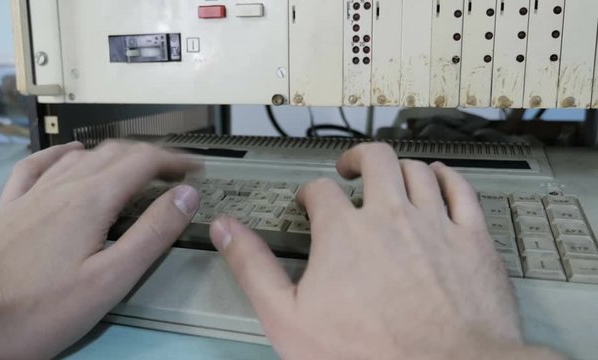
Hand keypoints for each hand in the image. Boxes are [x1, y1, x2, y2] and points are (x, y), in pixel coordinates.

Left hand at [0, 141, 200, 358]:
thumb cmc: (42, 307)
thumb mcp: (111, 279)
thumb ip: (153, 233)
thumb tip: (186, 196)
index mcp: (92, 200)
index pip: (144, 162)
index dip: (175, 161)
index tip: (196, 167)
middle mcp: (64, 185)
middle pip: (116, 153)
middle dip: (151, 157)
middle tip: (174, 172)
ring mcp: (33, 193)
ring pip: (81, 155)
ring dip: (115, 154)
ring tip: (135, 167)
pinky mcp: (11, 206)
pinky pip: (38, 165)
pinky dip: (62, 153)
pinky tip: (70, 153)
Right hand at [210, 144, 561, 359]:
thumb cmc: (366, 355)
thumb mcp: (288, 318)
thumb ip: (253, 268)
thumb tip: (226, 230)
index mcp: (344, 232)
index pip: (321, 191)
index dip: (311, 193)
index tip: (311, 202)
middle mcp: (390, 216)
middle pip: (375, 161)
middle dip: (358, 159)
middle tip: (350, 168)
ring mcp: (435, 224)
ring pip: (417, 171)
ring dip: (400, 167)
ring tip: (391, 175)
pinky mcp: (472, 240)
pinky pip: (461, 190)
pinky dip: (448, 177)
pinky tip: (440, 178)